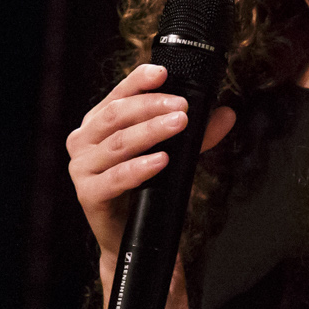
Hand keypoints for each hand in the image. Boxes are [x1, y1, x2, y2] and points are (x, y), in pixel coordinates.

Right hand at [66, 63, 237, 261]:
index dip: (139, 80)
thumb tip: (227, 114)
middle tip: (183, 107)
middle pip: (117, 115)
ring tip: (178, 124)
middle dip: (152, 106)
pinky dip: (140, 167)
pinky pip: (115, 177)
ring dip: (151, 131)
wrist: (129, 236)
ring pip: (118, 143)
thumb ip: (196, 134)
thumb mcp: (173, 153)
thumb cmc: (145, 188)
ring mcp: (82, 167)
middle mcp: (84, 140)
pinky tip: (161, 160)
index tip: (164, 73)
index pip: (118, 94)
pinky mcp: (88, 194)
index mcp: (98, 122)